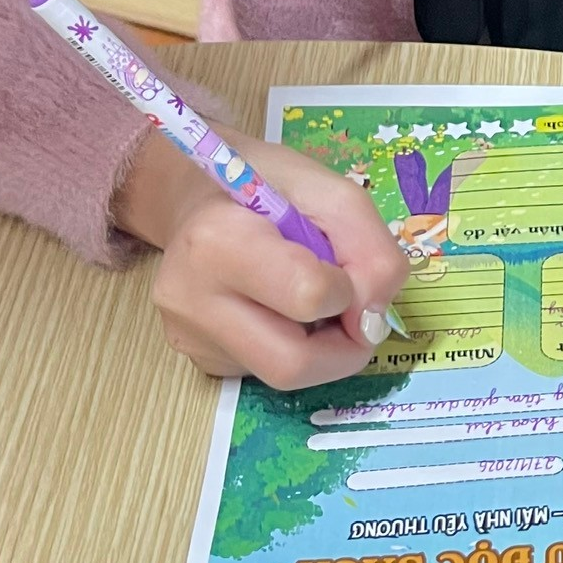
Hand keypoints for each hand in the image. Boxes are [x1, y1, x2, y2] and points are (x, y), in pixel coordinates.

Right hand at [115, 123, 410, 390]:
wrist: (199, 197)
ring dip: (322, 348)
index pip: (307, 296)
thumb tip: (372, 321)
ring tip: (312, 303)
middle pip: (292, 365)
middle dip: (343, 347)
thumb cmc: (267, 186)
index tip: (342, 265)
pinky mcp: (201, 359)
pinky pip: (267, 371)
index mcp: (219, 242)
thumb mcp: (333, 193)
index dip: (347, 288)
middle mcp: (191, 299)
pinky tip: (280, 310)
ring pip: (283, 376)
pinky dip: (295, 348)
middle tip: (350, 311)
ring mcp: (191, 337)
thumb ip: (370, 251)